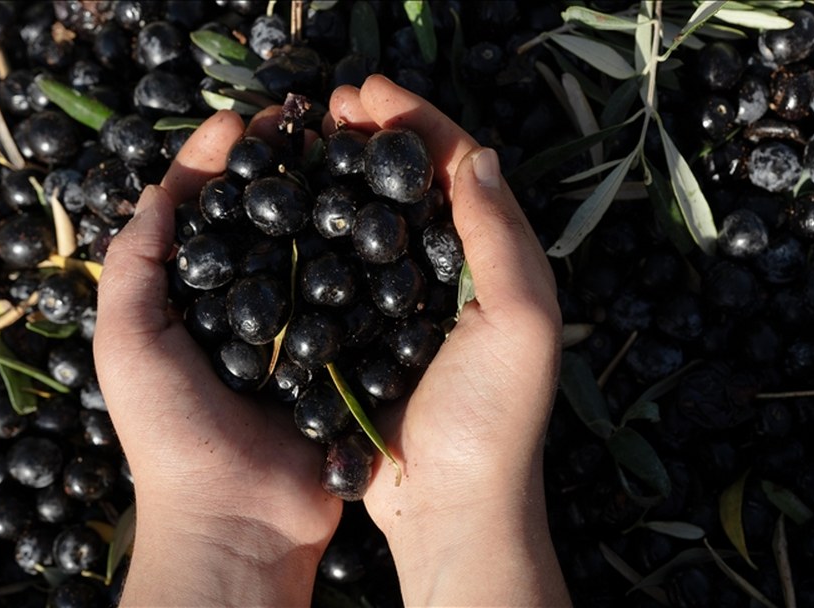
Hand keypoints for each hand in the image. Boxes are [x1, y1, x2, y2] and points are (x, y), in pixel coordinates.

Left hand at [93, 109, 341, 605]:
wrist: (240, 518)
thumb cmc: (171, 432)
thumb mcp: (127, 341)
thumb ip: (135, 263)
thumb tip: (161, 186)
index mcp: (193, 300)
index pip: (203, 214)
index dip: (215, 162)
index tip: (240, 119)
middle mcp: (246, 309)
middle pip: (264, 222)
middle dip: (279, 169)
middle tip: (307, 123)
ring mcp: (299, 332)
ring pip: (315, 251)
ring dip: (327, 203)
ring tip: (349, 155)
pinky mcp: (343, 357)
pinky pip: (357, 300)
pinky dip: (367, 260)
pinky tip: (385, 219)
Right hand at [325, 75, 570, 605]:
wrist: (448, 506)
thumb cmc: (492, 417)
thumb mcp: (518, 323)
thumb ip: (499, 239)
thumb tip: (477, 154)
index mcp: (498, 262)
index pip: (462, 171)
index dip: (419, 123)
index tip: (369, 91)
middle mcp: (456, 274)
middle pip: (417, 185)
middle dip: (379, 137)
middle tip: (331, 104)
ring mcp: (409, 303)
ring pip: (378, 219)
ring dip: (348, 174)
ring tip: (310, 140)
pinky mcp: (368, 333)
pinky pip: (347, 268)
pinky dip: (325, 230)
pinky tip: (294, 211)